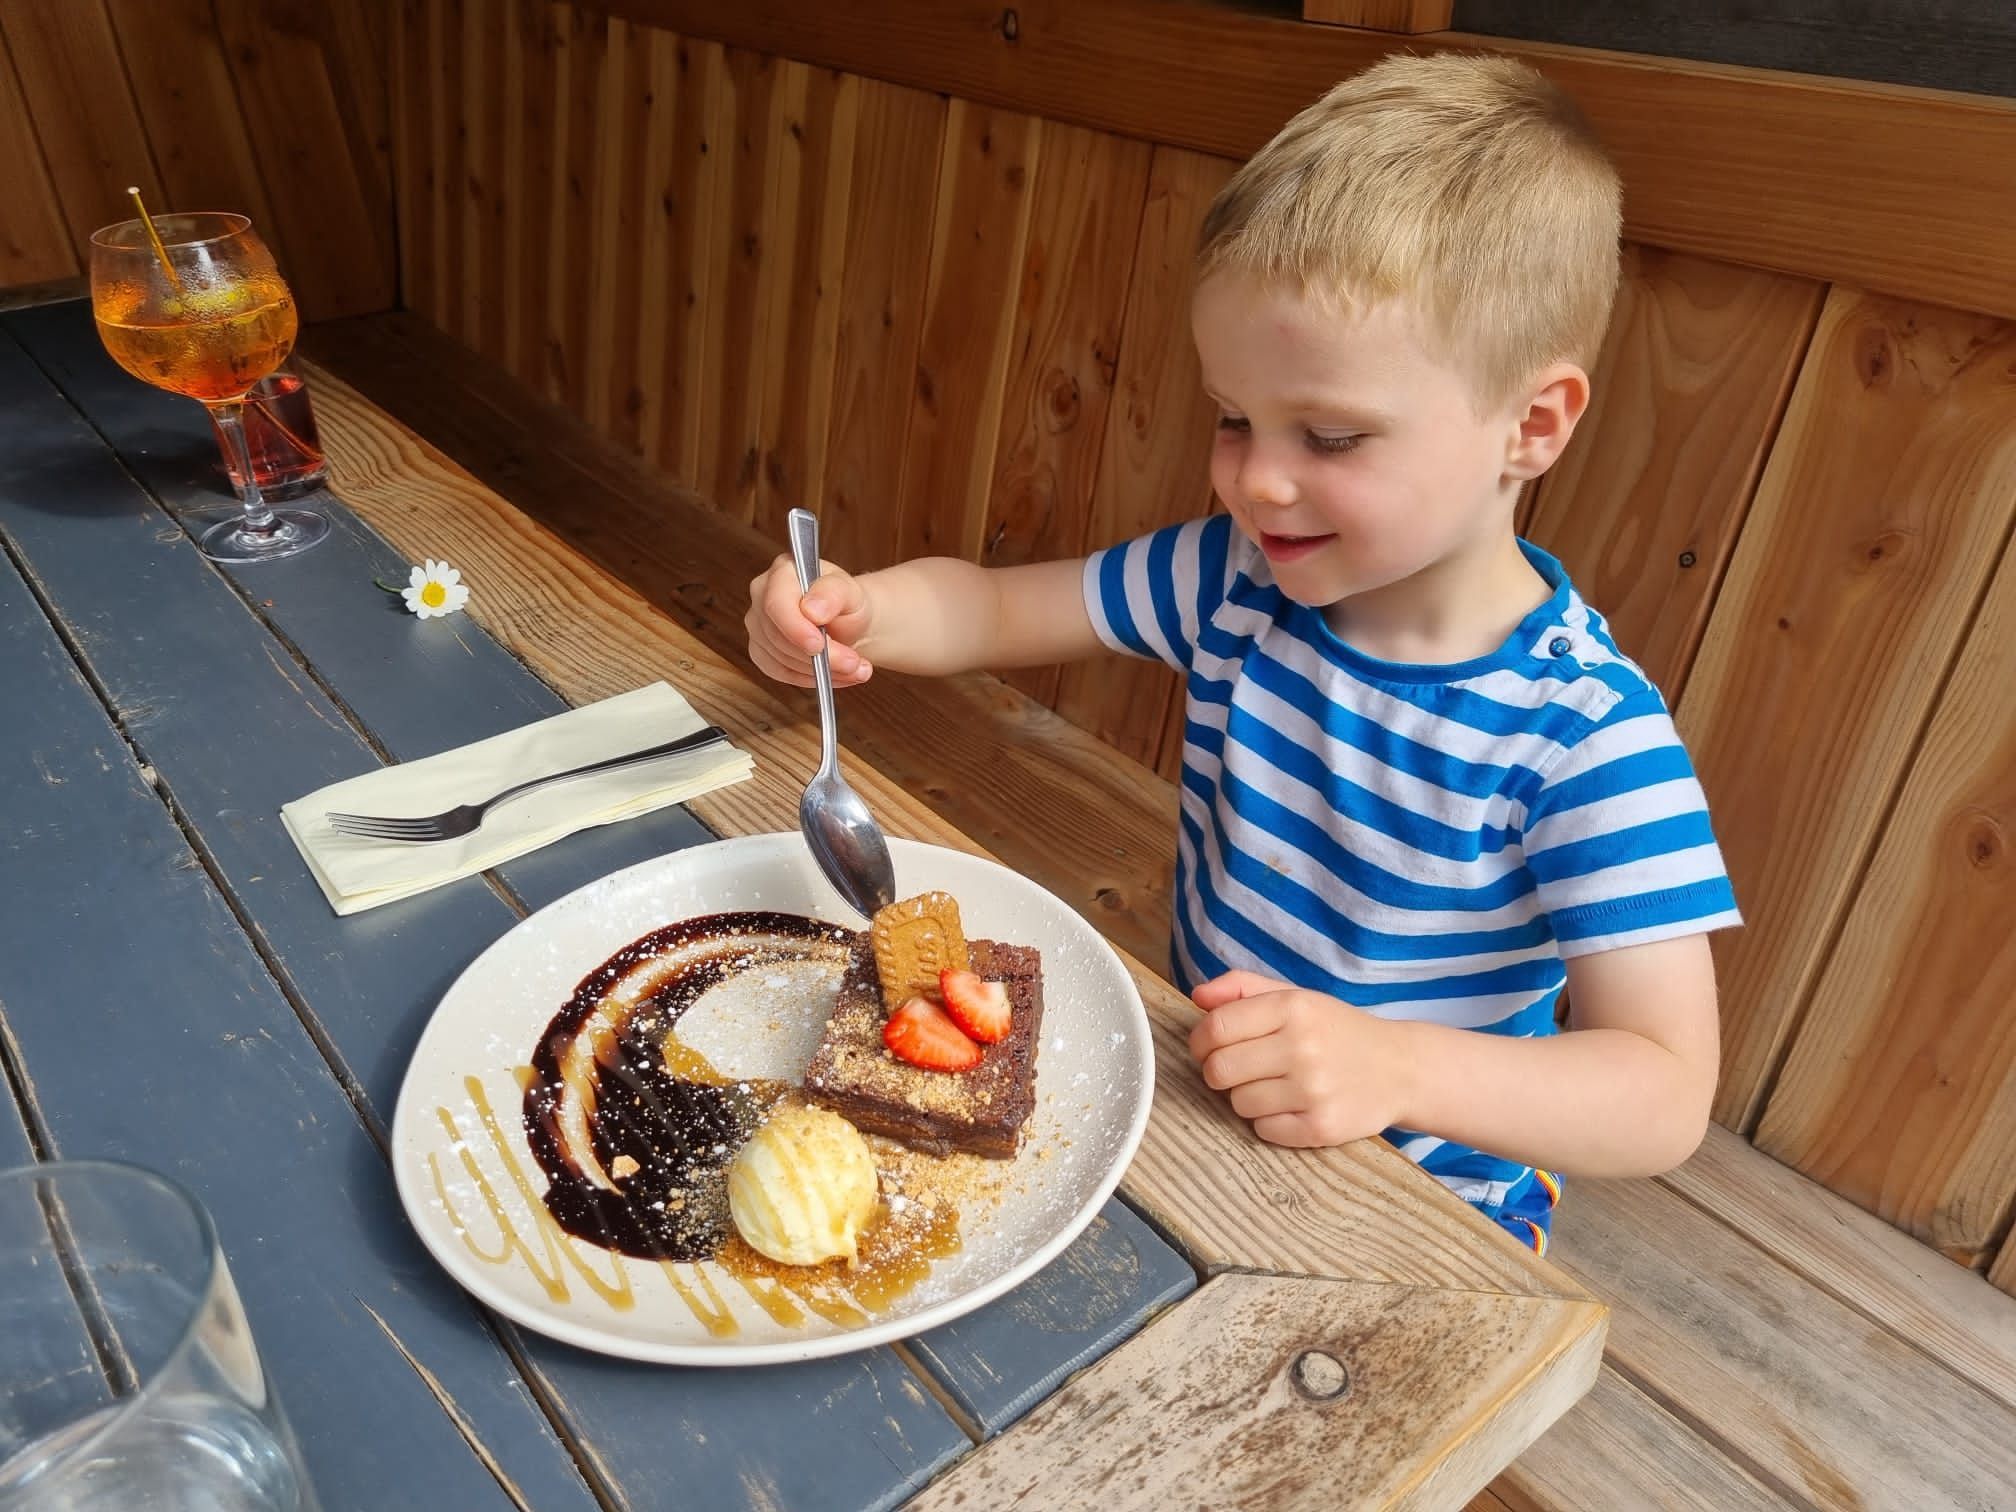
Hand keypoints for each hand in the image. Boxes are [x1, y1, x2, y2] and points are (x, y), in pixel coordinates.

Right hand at [745, 553, 874, 687]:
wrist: (847, 622)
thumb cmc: (846, 602)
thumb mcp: (851, 592)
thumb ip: (833, 594)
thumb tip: (812, 609)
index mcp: (783, 571)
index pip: (776, 603)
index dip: (796, 628)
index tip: (820, 646)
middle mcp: (763, 595)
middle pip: (779, 636)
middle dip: (818, 657)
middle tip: (853, 663)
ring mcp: (758, 625)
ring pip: (780, 658)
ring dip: (820, 670)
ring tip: (853, 669)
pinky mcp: (761, 651)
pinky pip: (780, 672)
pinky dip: (810, 678)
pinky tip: (835, 675)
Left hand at [1187, 970, 1413, 1147]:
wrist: (1401, 1069)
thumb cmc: (1336, 1031)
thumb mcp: (1295, 996)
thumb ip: (1241, 988)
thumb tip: (1197, 998)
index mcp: (1293, 1008)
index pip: (1216, 1028)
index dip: (1199, 1041)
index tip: (1205, 1047)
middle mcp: (1303, 1047)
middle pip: (1219, 1070)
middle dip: (1219, 1071)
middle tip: (1238, 1069)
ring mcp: (1313, 1090)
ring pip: (1238, 1103)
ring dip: (1247, 1097)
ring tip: (1275, 1086)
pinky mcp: (1321, 1127)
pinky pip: (1263, 1130)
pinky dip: (1270, 1121)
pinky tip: (1292, 1106)